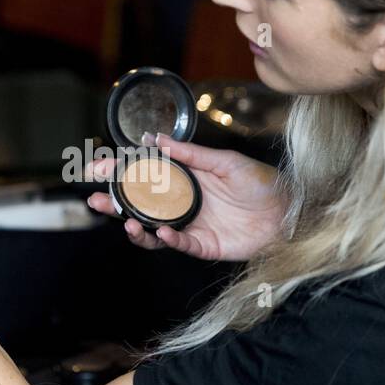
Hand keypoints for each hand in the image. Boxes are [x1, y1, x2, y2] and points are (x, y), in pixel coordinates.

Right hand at [85, 133, 284, 260]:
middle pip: (140, 205)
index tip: (97, 169)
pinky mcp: (203, 245)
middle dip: (114, 203)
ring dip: (135, 227)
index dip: (119, 172)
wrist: (289, 212)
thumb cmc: (262, 183)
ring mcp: (191, 225)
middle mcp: (183, 203)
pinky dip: (168, 239)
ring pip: (152, 230)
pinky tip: (162, 231)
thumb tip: (156, 139)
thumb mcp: (226, 162)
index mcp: (185, 178)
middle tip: (94, 200)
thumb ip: (190, 154)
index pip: (144, 175)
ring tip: (126, 221)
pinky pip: (179, 244)